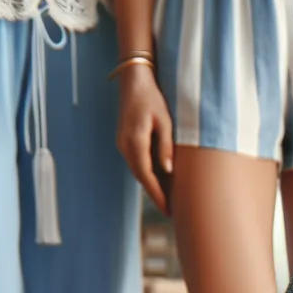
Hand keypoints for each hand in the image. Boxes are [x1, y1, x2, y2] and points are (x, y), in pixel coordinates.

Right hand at [116, 64, 174, 214]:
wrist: (134, 80)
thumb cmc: (153, 98)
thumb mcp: (165, 121)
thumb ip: (166, 146)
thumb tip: (168, 171)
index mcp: (135, 141)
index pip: (146, 176)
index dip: (157, 195)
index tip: (167, 210)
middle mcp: (125, 145)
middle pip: (141, 177)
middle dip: (154, 195)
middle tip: (170, 212)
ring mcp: (122, 143)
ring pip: (138, 171)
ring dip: (150, 186)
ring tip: (167, 201)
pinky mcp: (125, 141)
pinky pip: (136, 163)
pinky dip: (147, 175)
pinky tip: (159, 181)